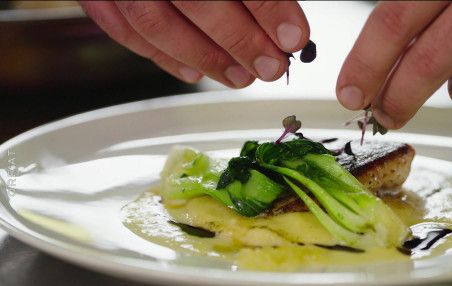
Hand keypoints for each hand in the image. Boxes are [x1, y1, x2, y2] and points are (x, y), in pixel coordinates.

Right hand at [80, 1, 309, 86]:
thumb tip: (282, 18)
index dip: (268, 7)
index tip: (293, 36)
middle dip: (239, 41)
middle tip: (270, 66)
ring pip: (155, 22)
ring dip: (203, 57)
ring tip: (240, 76)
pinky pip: (123, 28)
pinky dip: (161, 57)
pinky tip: (193, 73)